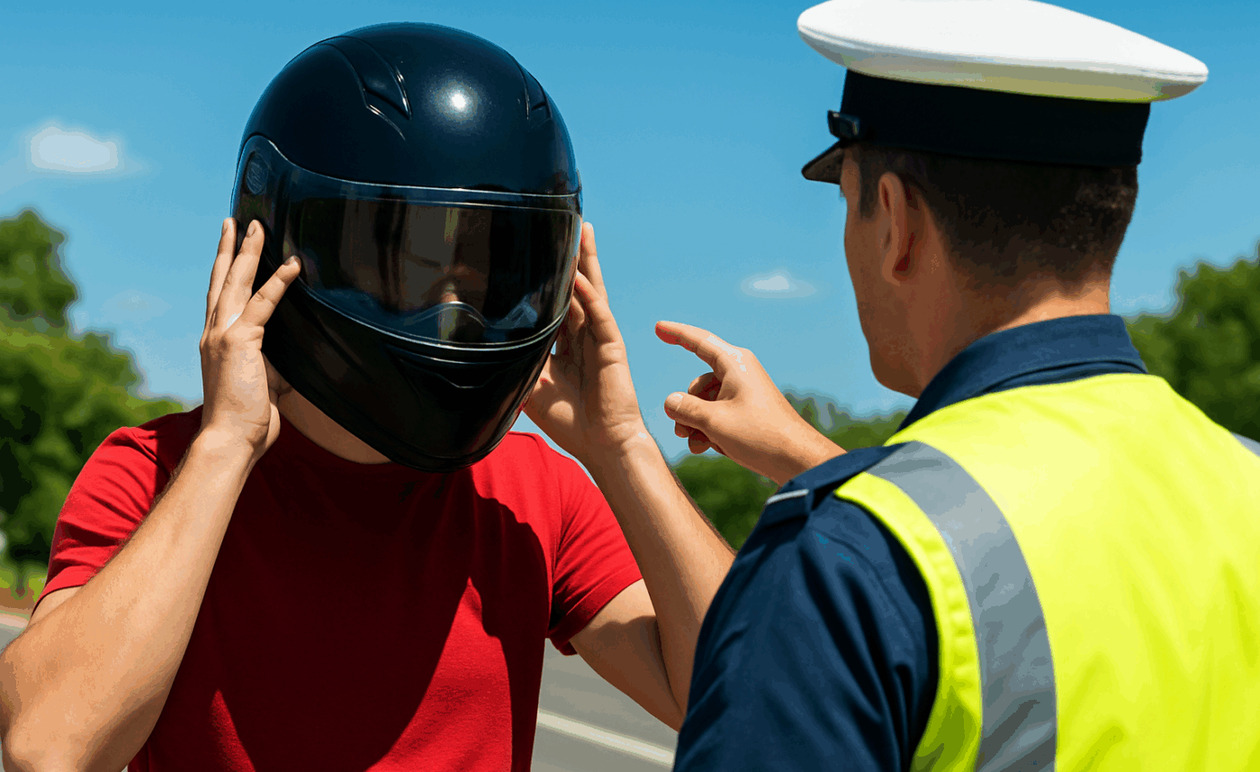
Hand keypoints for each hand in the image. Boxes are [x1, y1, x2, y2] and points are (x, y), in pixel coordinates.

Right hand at [198, 219, 301, 461]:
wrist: (229, 439)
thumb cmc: (245, 420)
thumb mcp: (260, 385)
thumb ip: (267, 367)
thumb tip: (283, 364)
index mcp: (215, 342)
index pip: (219, 298)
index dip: (224, 271)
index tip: (228, 247)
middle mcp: (213, 333)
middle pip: (221, 280)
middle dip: (230, 249)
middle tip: (237, 221)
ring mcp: (223, 335)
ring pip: (236, 283)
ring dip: (248, 252)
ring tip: (258, 226)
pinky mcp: (239, 341)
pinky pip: (263, 303)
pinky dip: (278, 282)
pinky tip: (292, 264)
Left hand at [525, 223, 647, 466]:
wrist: (601, 446)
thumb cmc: (569, 422)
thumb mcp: (529, 388)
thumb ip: (511, 365)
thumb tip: (475, 349)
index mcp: (564, 345)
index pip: (553, 303)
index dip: (545, 280)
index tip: (531, 253)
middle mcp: (583, 336)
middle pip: (576, 287)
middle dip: (572, 256)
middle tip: (564, 221)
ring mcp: (599, 338)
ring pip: (590, 291)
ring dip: (585, 262)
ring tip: (582, 230)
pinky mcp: (612, 346)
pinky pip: (598, 314)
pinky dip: (587, 295)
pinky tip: (578, 275)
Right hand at [655, 321, 843, 484]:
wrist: (796, 459)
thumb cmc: (760, 436)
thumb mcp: (713, 422)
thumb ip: (684, 409)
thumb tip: (670, 402)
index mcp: (734, 363)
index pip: (698, 341)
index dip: (675, 333)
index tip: (658, 326)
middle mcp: (739, 372)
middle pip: (697, 383)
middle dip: (685, 407)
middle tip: (683, 432)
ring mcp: (744, 392)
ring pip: (705, 402)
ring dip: (695, 423)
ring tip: (697, 444)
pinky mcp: (748, 411)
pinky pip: (718, 413)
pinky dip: (709, 428)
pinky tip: (707, 448)